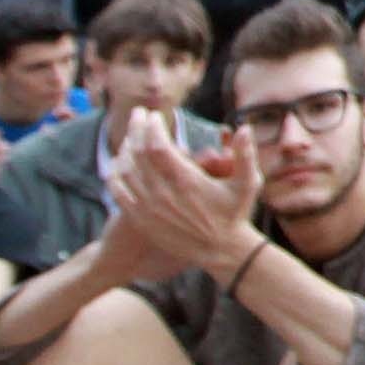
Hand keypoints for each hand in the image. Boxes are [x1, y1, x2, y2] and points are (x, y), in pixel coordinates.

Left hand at [112, 115, 262, 276]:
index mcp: (186, 181)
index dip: (152, 127)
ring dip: (125, 148)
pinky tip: (119, 162)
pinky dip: (115, 173)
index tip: (154, 115)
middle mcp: (163, 193)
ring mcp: (149, 207)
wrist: (220, 250)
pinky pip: (119, 191)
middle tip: (138, 114)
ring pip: (125, 170)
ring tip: (131, 134)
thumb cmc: (235, 213)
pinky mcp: (141, 218)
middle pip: (137, 153)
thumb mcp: (248, 183)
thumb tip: (243, 127)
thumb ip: (245, 154)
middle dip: (136, 129)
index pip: (158, 146)